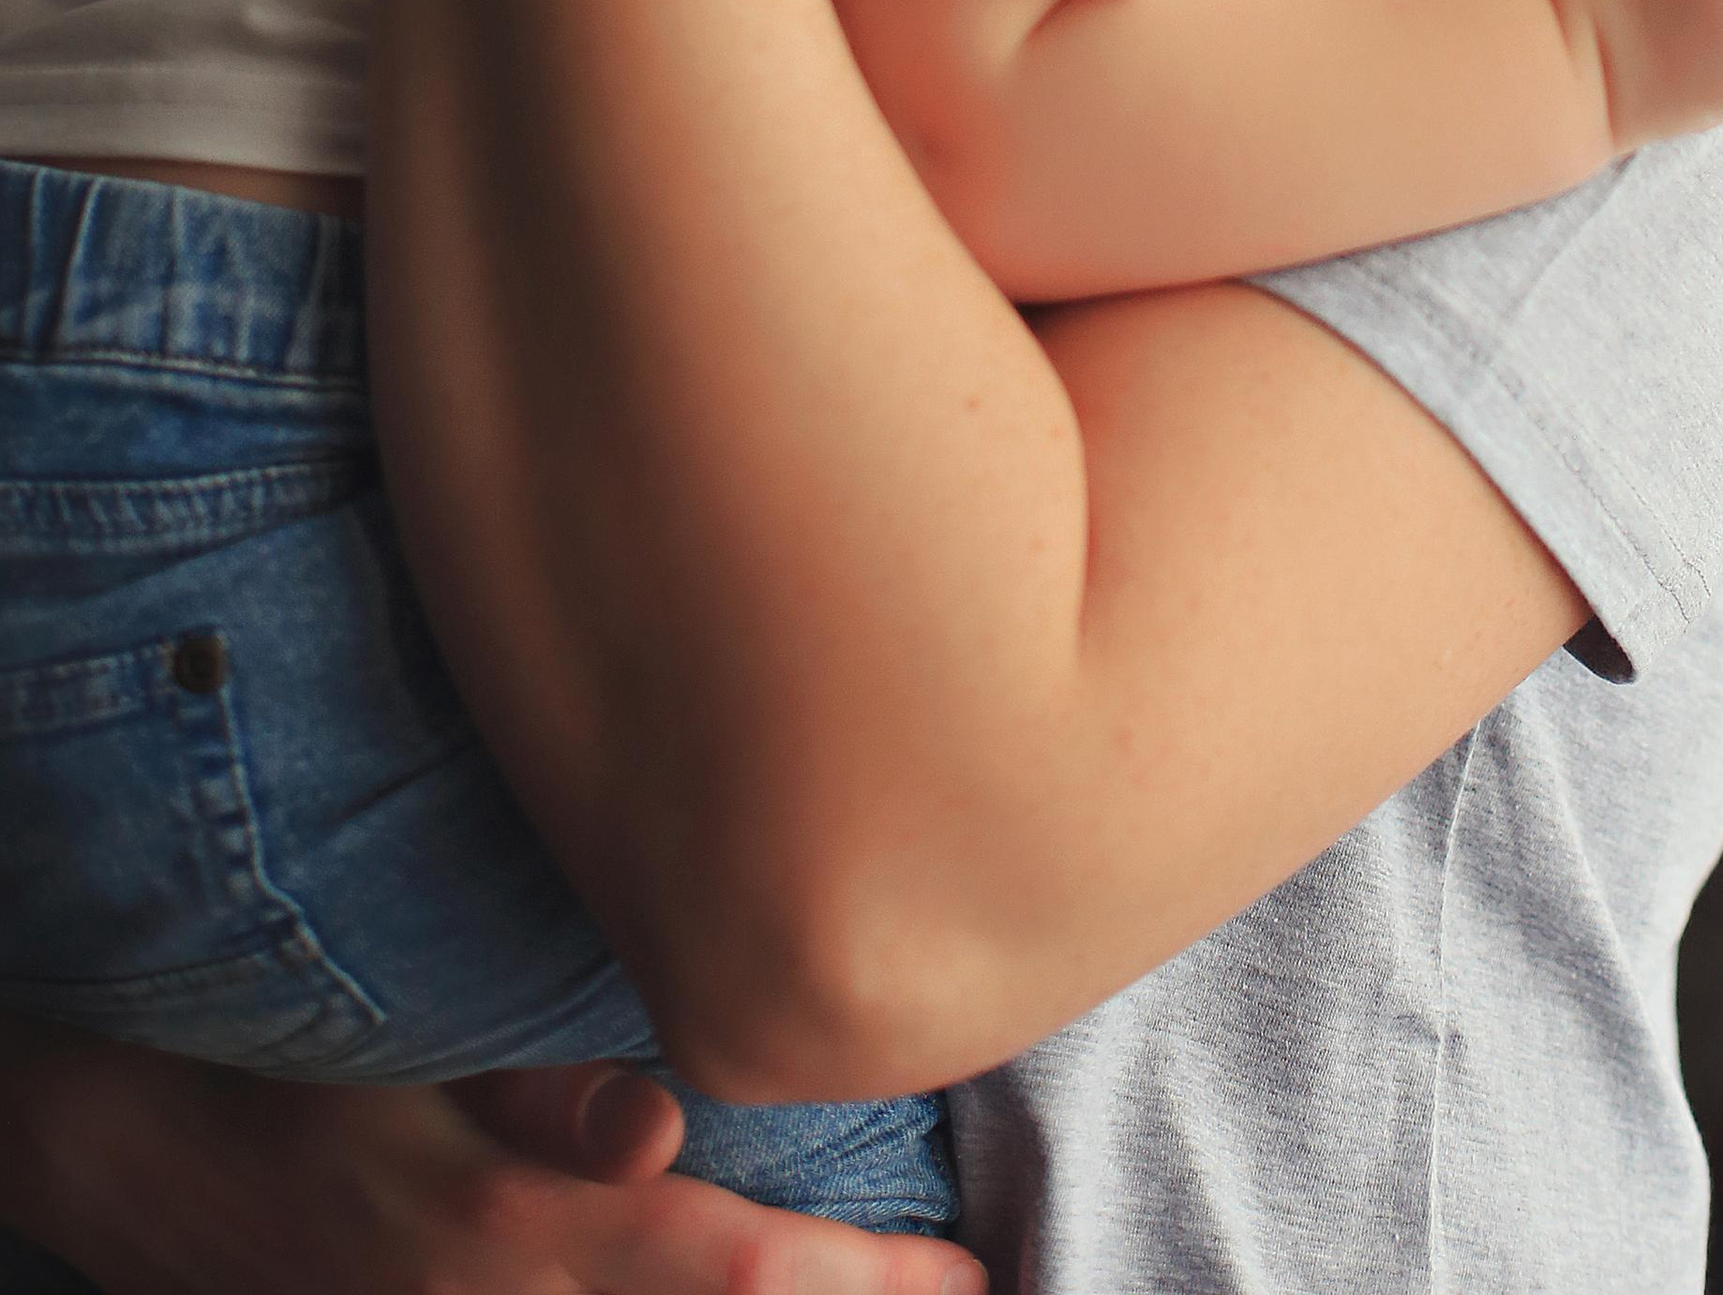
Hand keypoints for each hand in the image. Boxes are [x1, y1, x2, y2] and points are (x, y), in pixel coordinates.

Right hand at [0, 1030, 984, 1294]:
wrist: (144, 1156)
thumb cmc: (298, 1074)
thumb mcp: (407, 1054)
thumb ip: (537, 1096)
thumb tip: (661, 1125)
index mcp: (509, 1240)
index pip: (728, 1275)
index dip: (859, 1287)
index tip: (964, 1276)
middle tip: (976, 1293)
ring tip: (905, 1293)